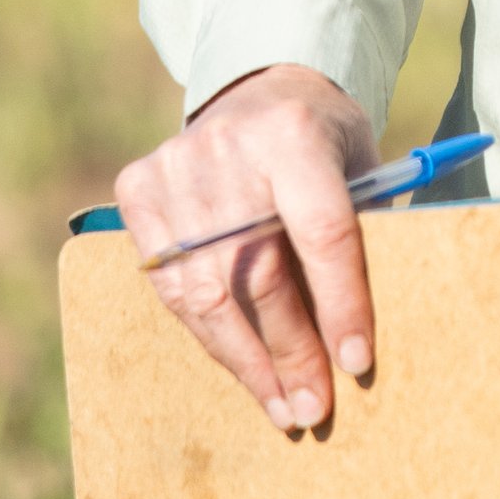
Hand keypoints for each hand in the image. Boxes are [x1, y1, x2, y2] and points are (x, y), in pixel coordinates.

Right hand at [113, 64, 379, 432]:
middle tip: (312, 408)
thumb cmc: (323, 142)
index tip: (356, 362)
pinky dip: (207, 334)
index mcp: (294, 134)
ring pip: (206, 292)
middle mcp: (227, 147)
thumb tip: (356, 340)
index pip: (322, 232)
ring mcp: (174, 168)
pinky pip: (170, 286)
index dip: (341, 304)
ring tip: (278, 406)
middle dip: (289, 351)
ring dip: (244, 361)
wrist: (260, 90)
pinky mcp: (137, 188)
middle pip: (257, 272)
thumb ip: (361, 233)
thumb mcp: (359, 166)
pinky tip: (239, 366)